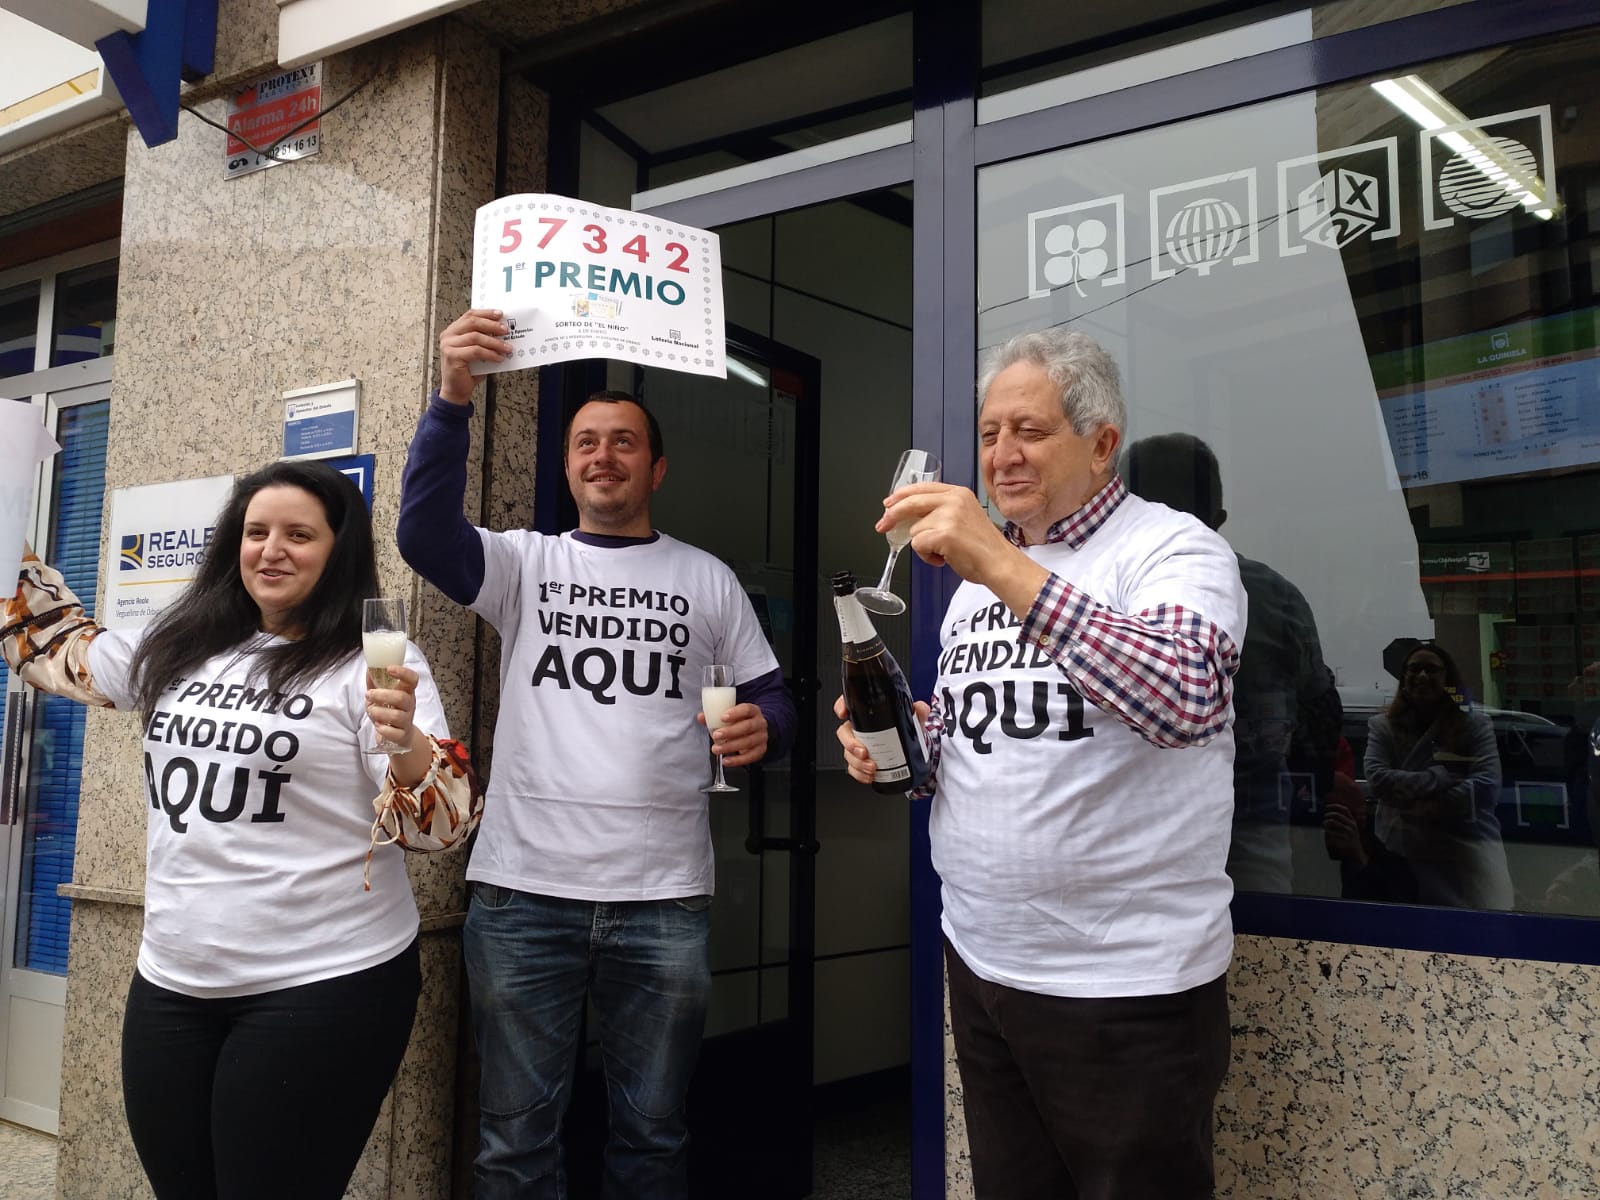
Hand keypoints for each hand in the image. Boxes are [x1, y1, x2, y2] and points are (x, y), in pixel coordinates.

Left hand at [367, 664, 420, 751]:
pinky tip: (378, 725)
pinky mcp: (402, 735)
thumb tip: (369, 668)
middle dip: (382, 695)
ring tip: (372, 711)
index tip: (389, 668)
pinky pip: (394, 733)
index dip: (403, 672)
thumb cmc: (389, 711)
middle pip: (401, 698)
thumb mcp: (382, 695)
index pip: (412, 679)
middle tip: (369, 695)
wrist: (400, 735)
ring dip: (379, 712)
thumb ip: (375, 683)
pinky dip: (383, 729)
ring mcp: (407, 720)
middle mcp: (409, 705)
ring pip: (396, 716)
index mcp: (406, 691)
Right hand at [439, 309, 511, 404]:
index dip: (486, 313)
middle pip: (472, 323)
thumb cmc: (467, 371)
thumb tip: (503, 333)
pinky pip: (476, 351)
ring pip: (475, 337)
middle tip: (505, 330)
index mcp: (453, 330)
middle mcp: (448, 335)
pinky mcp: (452, 356)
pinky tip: (499, 357)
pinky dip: (490, 354)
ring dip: (494, 342)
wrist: (456, 390)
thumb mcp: (477, 351)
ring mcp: (448, 345)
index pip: (470, 315)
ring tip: (506, 347)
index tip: (500, 314)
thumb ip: (484, 339)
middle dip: (491, 325)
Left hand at [701, 702, 767, 767]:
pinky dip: (737, 760)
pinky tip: (726, 760)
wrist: (755, 731)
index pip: (747, 709)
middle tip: (716, 735)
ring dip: (730, 747)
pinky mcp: (760, 750)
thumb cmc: (740, 721)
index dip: (736, 713)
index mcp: (753, 711)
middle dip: (730, 732)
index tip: (722, 717)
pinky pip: (750, 757)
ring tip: (716, 749)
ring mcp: (762, 738)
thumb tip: (701, 717)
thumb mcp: (730, 715)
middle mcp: (760, 723)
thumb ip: (715, 715)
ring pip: (748, 742)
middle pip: (747, 726)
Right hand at [833, 694, 928, 785]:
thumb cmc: (905, 729)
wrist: (910, 749)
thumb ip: (917, 711)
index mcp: (867, 714)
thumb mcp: (912, 718)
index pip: (849, 705)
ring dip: (857, 763)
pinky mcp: (861, 762)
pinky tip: (870, 776)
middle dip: (850, 744)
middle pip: (844, 733)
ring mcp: (858, 746)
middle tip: (864, 752)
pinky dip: (859, 774)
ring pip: (848, 753)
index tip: (843, 713)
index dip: (841, 707)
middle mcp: (859, 729)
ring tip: (872, 768)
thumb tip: (921, 709)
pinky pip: (853, 768)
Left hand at [878, 482, 1048, 613]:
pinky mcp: (944, 534)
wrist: (999, 563)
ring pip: (915, 530)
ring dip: (923, 546)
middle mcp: (953, 500)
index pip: (921, 487)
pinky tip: (942, 558)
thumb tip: (909, 518)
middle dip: (892, 515)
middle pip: (910, 502)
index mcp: (958, 493)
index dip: (901, 496)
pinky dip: (926, 556)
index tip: (888, 503)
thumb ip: (941, 511)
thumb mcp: (965, 516)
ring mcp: (949, 516)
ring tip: (943, 552)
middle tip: (882, 526)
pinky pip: (918, 545)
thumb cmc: (983, 547)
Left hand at [1323, 808, 1366, 863]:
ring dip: (1325, 824)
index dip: (1334, 806)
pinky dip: (1325, 834)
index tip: (1327, 807)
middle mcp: (1350, 827)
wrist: (1356, 855)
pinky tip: (1327, 837)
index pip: (1345, 810)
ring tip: (1325, 827)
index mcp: (1353, 822)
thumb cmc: (1351, 840)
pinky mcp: (1341, 842)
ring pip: (1330, 823)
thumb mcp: (1352, 828)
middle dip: (1327, 815)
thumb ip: (1345, 820)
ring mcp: (1346, 834)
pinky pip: (1329, 834)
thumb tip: (1331, 812)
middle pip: (1335, 815)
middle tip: (1324, 818)